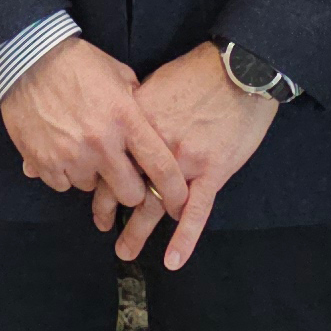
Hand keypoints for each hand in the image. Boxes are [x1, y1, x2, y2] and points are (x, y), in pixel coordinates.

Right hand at [0, 39, 187, 223]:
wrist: (28, 59)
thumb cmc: (78, 63)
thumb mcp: (119, 75)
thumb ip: (139, 106)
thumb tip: (151, 129)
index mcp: (126, 119)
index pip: (160, 166)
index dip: (174, 191)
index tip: (177, 202)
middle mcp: (101, 143)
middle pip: (129, 193)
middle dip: (130, 189)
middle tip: (123, 177)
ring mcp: (71, 156)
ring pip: (92, 188)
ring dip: (93, 176)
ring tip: (84, 151)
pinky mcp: (44, 163)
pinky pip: (63, 185)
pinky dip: (64, 174)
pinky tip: (62, 151)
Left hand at [105, 45, 280, 269]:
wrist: (240, 69)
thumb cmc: (197, 72)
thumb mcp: (154, 83)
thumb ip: (134, 109)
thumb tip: (113, 123)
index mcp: (138, 121)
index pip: (109, 159)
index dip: (97, 179)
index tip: (90, 192)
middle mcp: (156, 145)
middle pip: (126, 185)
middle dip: (110, 210)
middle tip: (102, 227)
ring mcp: (186, 161)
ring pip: (156, 204)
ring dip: (138, 231)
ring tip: (125, 251)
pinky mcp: (214, 171)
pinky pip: (197, 211)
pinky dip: (185, 237)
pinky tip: (174, 260)